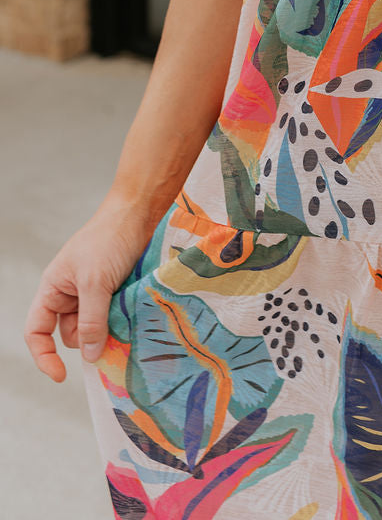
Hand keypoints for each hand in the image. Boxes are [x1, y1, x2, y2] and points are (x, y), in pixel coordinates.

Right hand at [24, 194, 156, 381]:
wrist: (138, 212)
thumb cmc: (109, 239)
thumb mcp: (95, 282)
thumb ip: (91, 320)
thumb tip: (90, 356)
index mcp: (53, 288)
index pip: (37, 331)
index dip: (44, 356)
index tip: (62, 376)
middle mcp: (69, 293)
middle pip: (71, 333)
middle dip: (88, 338)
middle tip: (110, 330)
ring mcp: (93, 292)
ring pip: (94, 327)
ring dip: (107, 329)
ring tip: (123, 313)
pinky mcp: (114, 290)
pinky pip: (112, 317)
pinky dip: (120, 320)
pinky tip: (131, 313)